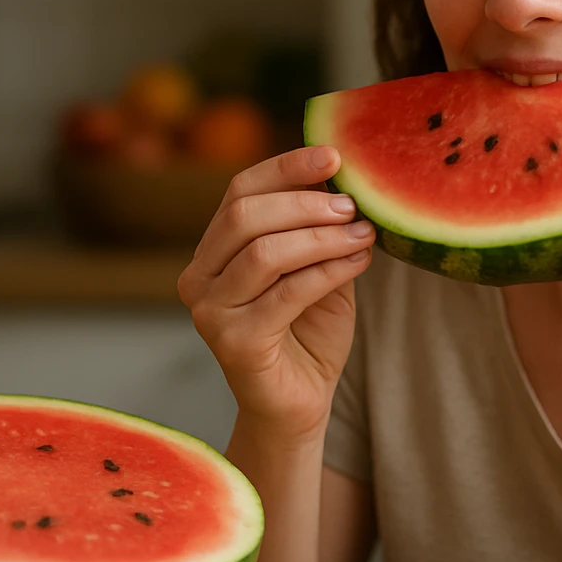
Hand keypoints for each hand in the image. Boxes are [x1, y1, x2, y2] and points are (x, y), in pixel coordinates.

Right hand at [178, 146, 375, 444]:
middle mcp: (198, 278)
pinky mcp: (233, 343)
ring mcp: (210, 312)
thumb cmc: (308, 334)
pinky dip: (329, 271)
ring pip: (265, 252)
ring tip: (363, 234)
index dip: (286, 168)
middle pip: (246, 216)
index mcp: (213, 252)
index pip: (239, 191)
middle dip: (305, 203)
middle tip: (353, 206)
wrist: (299, 405)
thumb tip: (343, 179)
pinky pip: (287, 293)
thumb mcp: (317, 269)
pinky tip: (360, 262)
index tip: (335, 156)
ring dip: (322, 237)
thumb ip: (318, 230)